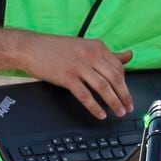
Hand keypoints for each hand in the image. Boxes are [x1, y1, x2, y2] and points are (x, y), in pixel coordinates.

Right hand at [15, 32, 135, 118]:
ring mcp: (79, 66)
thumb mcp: (85, 46)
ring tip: (119, 112)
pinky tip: (100, 114)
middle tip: (128, 106)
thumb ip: (108, 53)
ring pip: (103, 87)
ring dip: (114, 102)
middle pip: (115, 78)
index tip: (127, 94)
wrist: (31, 48)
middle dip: (124, 95)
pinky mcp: (67, 77)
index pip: (119, 67)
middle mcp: (90, 55)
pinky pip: (85, 95)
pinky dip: (95, 106)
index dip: (125, 83)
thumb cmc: (56, 48)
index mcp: (97, 47)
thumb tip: (129, 56)